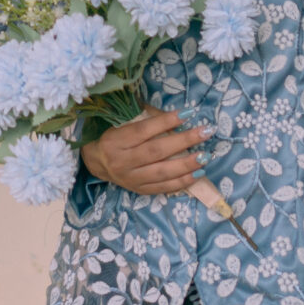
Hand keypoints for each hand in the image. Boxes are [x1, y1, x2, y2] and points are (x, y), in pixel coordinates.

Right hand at [80, 109, 206, 196]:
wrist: (98, 162)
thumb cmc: (116, 136)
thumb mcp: (125, 123)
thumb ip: (148, 118)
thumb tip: (180, 115)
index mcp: (116, 140)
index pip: (144, 130)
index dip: (166, 122)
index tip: (188, 113)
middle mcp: (121, 161)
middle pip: (156, 151)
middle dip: (184, 141)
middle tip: (205, 132)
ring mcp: (130, 179)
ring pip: (161, 172)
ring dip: (186, 164)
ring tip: (205, 156)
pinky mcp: (138, 190)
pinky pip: (163, 188)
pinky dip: (182, 182)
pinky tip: (198, 174)